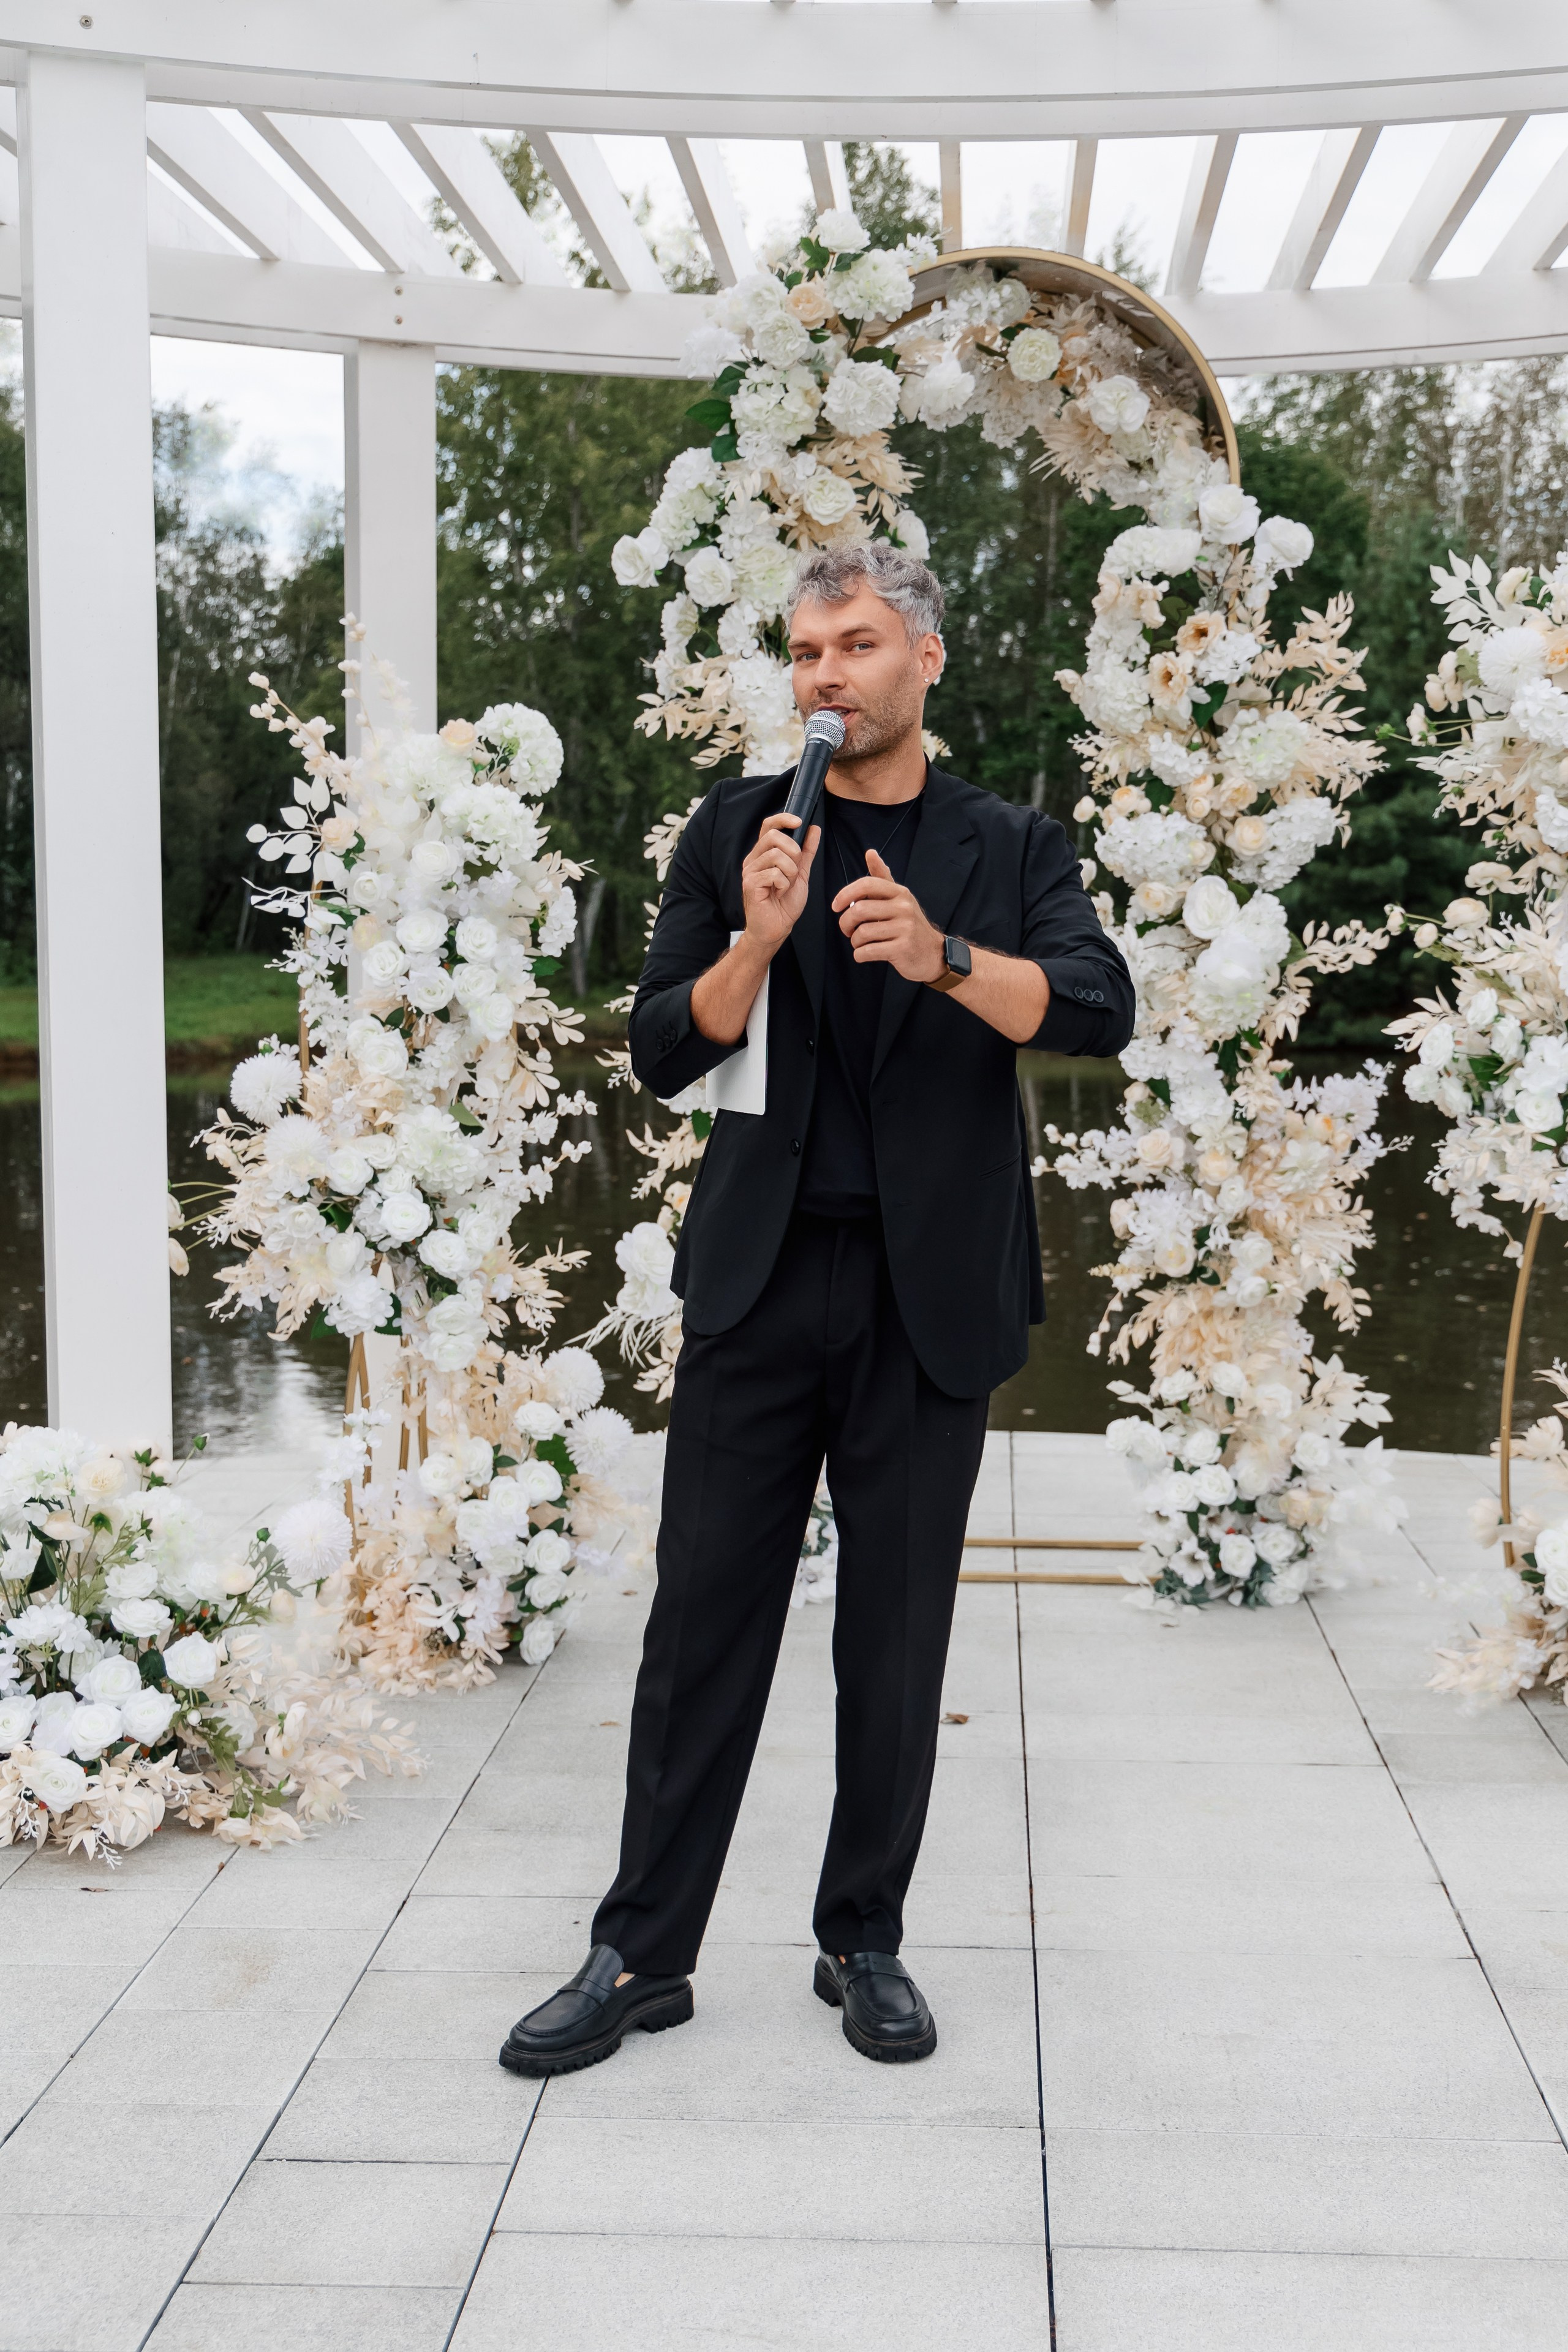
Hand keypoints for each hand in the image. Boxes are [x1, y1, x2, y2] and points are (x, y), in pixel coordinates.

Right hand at [741, 810, 819, 950]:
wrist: (776, 928)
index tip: (799, 822)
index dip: (783, 818)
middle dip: (794, 852)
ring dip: (791, 872)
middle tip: (794, 871)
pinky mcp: (750, 884)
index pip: (769, 825)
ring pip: (777, 855)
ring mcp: (750, 871)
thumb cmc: (784, 904)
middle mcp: (753, 859)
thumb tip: (813, 829)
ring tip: (786, 886)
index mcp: (763, 854)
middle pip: (774, 836)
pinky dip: (784, 885)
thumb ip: (806, 852)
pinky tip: (779, 894)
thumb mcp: (800, 873)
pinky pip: (774, 874)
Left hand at [832, 847, 945, 981]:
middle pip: (859, 910)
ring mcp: (905, 928)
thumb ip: (882, 877)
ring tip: (859, 943)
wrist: (931, 953)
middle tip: (847, 930)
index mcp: (900, 893)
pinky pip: (868, 951)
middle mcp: (904, 908)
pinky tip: (864, 953)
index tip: (835, 906)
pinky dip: (859, 955)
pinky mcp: (902, 949)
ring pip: (862, 933)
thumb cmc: (908, 924)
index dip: (845, 894)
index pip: (867, 884)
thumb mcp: (899, 898)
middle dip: (845, 923)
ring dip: (854, 941)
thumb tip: (870, 853)